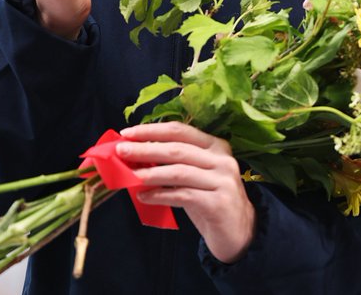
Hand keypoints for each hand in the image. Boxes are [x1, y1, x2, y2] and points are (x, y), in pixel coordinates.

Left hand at [118, 122, 255, 264]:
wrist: (239, 230)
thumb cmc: (210, 199)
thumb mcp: (195, 176)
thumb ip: (174, 163)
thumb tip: (136, 156)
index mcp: (216, 145)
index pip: (181, 131)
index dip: (152, 131)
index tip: (126, 134)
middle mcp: (222, 159)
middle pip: (177, 149)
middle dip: (146, 149)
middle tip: (121, 151)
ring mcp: (222, 180)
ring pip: (179, 172)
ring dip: (150, 173)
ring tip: (128, 177)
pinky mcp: (218, 203)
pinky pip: (182, 195)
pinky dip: (160, 195)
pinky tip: (144, 197)